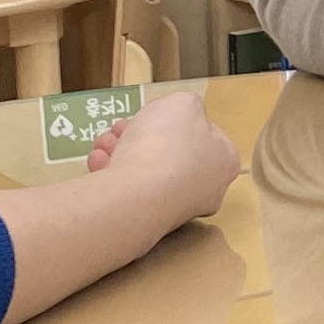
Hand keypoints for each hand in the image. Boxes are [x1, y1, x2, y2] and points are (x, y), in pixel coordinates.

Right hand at [86, 88, 241, 227]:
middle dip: (138, 135)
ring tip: (103, 143)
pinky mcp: (147, 221)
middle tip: (120, 127)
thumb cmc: (166, 144)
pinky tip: (98, 163)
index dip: (176, 120)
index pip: (204, 136)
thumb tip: (184, 117)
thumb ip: (187, 105)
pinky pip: (130, 190)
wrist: (136, 196)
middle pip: (169, 153)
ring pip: (145, 170)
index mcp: (224, 161)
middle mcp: (207, 189)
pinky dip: (113, 173)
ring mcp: (177, 208)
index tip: (154, 115)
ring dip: (119, 151)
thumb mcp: (182, 103)